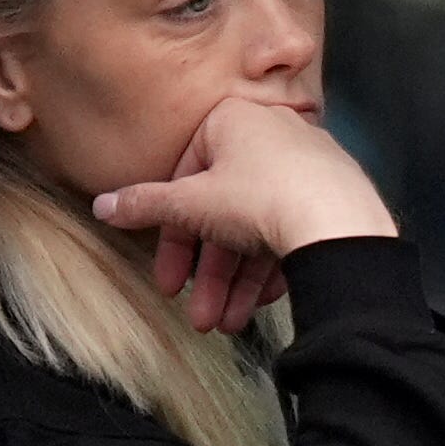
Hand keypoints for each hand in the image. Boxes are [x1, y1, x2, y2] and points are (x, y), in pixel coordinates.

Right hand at [92, 98, 396, 331]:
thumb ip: (145, 205)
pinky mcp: (336, 198)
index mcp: (234, 121)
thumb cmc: (260, 198)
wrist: (341, 224)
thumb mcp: (191, 204)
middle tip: (200, 317)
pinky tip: (260, 306)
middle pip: (225, 214)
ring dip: (237, 285)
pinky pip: (293, 234)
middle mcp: (274, 136)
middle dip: (209, 275)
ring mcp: (310, 168)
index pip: (187, 180)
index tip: (169, 279)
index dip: (173, 238)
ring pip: (259, 232)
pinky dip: (273, 270)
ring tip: (229, 324)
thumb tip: (103, 205)